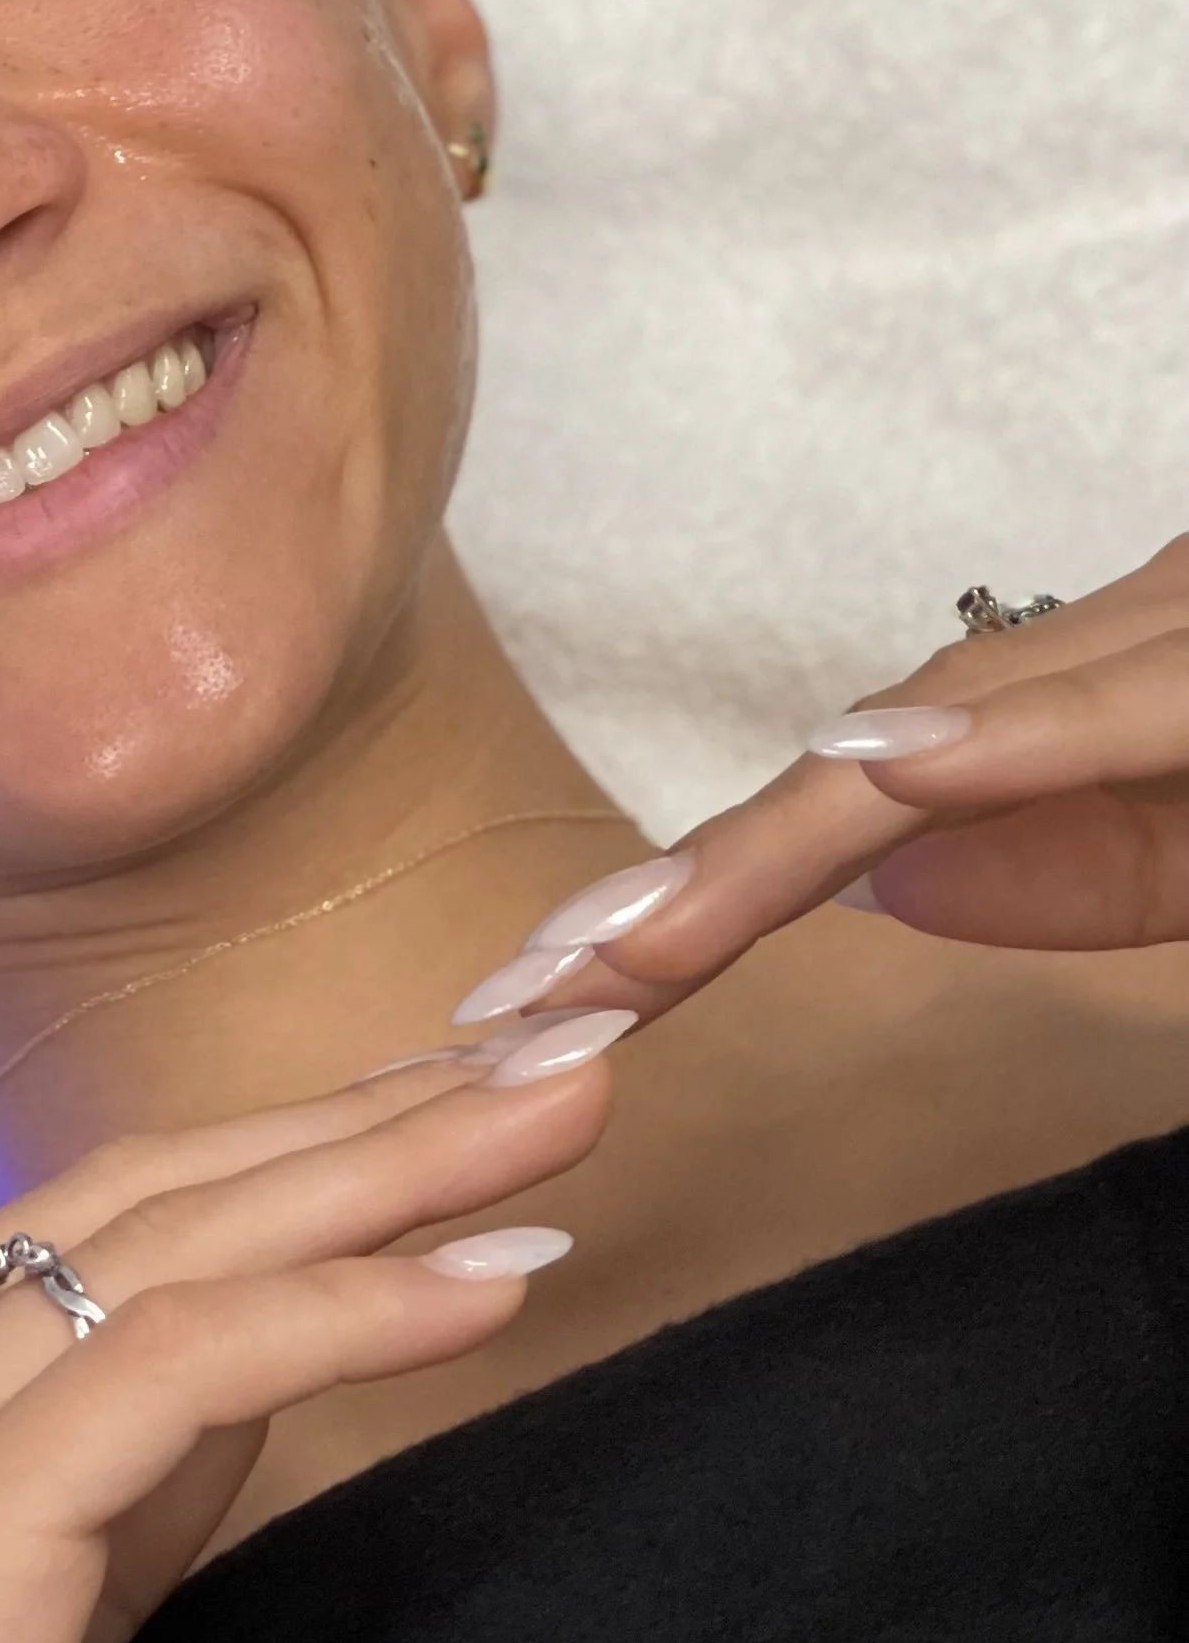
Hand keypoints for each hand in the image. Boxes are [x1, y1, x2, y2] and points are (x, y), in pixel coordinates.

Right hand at [0, 1056, 611, 1642]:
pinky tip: (477, 1284)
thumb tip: (277, 1330)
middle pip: (121, 1202)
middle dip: (345, 1127)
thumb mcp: (6, 1628)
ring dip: (381, 1180)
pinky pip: (169, 1373)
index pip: (68, 1221)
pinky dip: (342, 1314)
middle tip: (533, 1060)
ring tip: (549, 1117)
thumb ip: (119, 1479)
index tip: (421, 1106)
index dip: (264, 1156)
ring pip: (156, 1256)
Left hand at [462, 534, 1188, 1023]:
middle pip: (859, 773)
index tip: (557, 996)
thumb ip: (1095, 868)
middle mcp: (1114, 638)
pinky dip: (1005, 747)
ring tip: (621, 943)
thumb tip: (887, 886)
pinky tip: (884, 781)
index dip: (702, 895)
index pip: (863, 808)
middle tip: (519, 1004)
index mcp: (1089, 709)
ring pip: (952, 731)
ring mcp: (1177, 638)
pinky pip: (1123, 707)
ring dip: (778, 842)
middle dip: (684, 892)